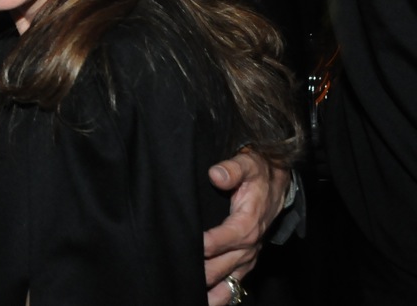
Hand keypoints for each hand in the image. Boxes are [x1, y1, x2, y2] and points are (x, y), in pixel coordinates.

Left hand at [202, 149, 290, 304]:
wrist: (275, 183)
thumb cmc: (257, 174)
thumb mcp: (247, 164)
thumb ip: (232, 169)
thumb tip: (216, 174)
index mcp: (248, 223)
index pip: (228, 237)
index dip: (212, 243)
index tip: (194, 247)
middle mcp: (249, 245)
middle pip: (225, 264)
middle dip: (205, 273)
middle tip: (181, 276)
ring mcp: (248, 256)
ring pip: (231, 281)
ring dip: (213, 292)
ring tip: (193, 299)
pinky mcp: (245, 261)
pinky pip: (235, 284)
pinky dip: (223, 296)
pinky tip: (205, 301)